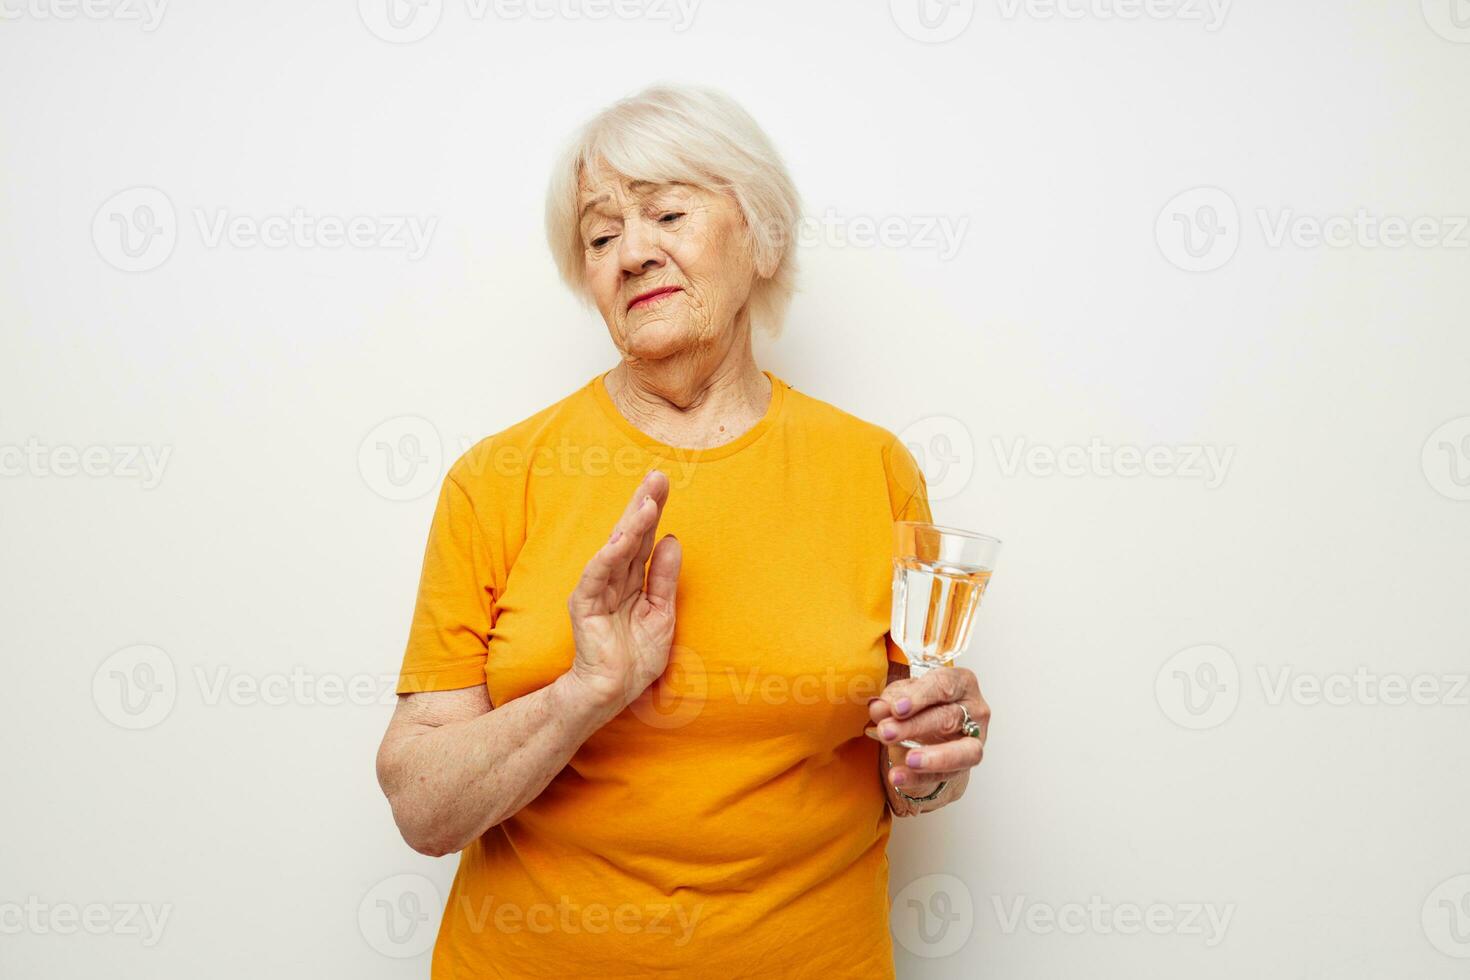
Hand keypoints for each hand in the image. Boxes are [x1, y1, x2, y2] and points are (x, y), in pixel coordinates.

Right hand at [566, 470, 682, 711]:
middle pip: (630, 534)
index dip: (654, 510)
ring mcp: (597, 589)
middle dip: (643, 504)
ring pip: (615, 549)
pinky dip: (611, 554)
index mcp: (632, 579)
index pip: (644, 538)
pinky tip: (625, 537)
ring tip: (648, 501)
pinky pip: (598, 574)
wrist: (613, 692)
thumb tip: (671, 539)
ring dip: (632, 524)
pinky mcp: (585, 604)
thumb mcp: (661, 613)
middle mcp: (613, 578)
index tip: (663, 483)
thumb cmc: (635, 657)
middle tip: (657, 476)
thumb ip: (663, 577)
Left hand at [870, 667, 988, 795]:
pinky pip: (946, 775)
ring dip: (933, 757)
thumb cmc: (921, 703)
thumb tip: (878, 708)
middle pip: (949, 717)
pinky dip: (919, 778)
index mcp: (961, 682)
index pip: (943, 685)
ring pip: (963, 751)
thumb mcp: (904, 695)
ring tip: (908, 761)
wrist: (932, 727)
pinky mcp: (966, 765)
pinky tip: (899, 777)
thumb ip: (891, 700)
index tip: (897, 708)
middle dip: (915, 726)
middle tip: (887, 732)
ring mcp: (976, 739)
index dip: (919, 697)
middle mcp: (974, 709)